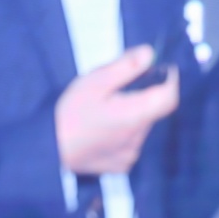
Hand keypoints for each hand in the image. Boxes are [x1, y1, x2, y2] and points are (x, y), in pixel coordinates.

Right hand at [55, 45, 179, 174]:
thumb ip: (125, 68)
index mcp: (134, 115)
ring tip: (102, 112)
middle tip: (115, 90)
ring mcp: (131, 154)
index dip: (170, 82)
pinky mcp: (122, 164)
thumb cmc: (69, 113)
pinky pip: (130, 144)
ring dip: (130, 115)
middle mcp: (137, 138)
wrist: (48, 150)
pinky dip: (122, 133)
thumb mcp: (94, 82)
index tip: (164, 70)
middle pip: (152, 111)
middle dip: (141, 97)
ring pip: (140, 127)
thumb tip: (149, 53)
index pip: (169, 98)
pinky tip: (101, 130)